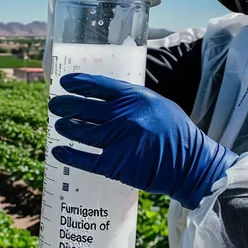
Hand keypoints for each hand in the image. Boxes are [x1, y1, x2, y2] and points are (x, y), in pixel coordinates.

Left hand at [49, 73, 237, 208]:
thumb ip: (132, 101)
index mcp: (136, 97)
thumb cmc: (176, 134)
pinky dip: (70, 156)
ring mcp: (120, 140)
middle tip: (54, 106)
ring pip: (83, 132)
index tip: (65, 83)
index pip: (99, 85)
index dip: (79, 83)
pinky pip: (87, 159)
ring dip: (67, 128)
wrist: (192, 165)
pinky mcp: (118, 164)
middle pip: (85, 108)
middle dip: (65, 106)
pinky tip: (59, 152)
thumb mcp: (157, 105)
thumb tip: (103, 100)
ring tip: (59, 126)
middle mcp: (125, 116)